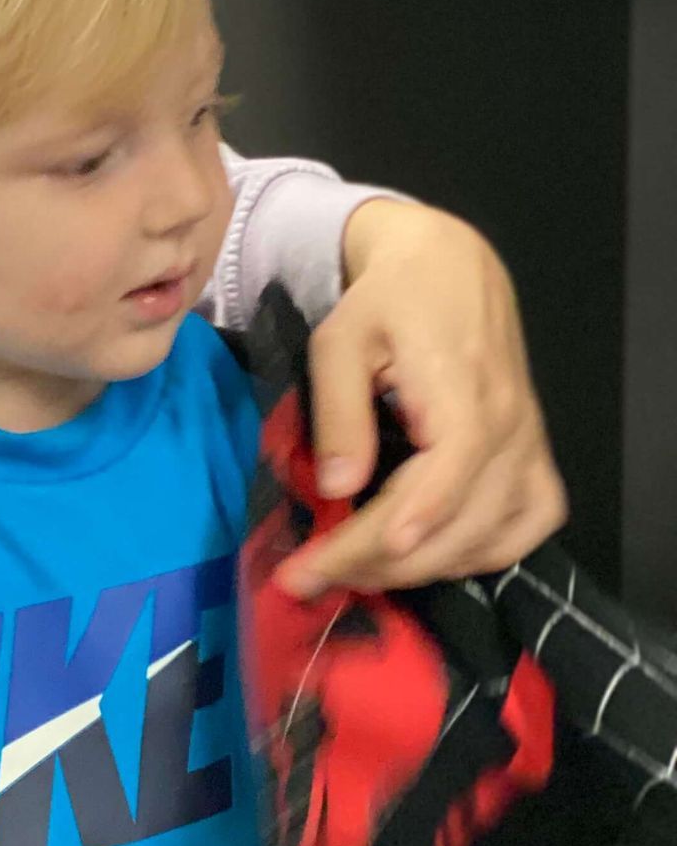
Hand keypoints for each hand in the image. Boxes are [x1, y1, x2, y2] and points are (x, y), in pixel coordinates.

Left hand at [282, 201, 566, 598]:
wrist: (448, 267)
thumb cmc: (387, 300)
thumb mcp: (340, 342)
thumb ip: (341, 412)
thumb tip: (338, 487)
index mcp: (466, 401)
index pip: (431, 493)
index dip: (376, 542)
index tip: (316, 568)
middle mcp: (511, 431)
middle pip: (455, 530)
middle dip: (378, 567)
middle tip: (310, 577)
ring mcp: (530, 447)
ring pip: (490, 540)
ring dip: (421, 569)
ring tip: (355, 569)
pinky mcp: (535, 456)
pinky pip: (527, 526)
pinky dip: (481, 554)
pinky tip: (430, 555)